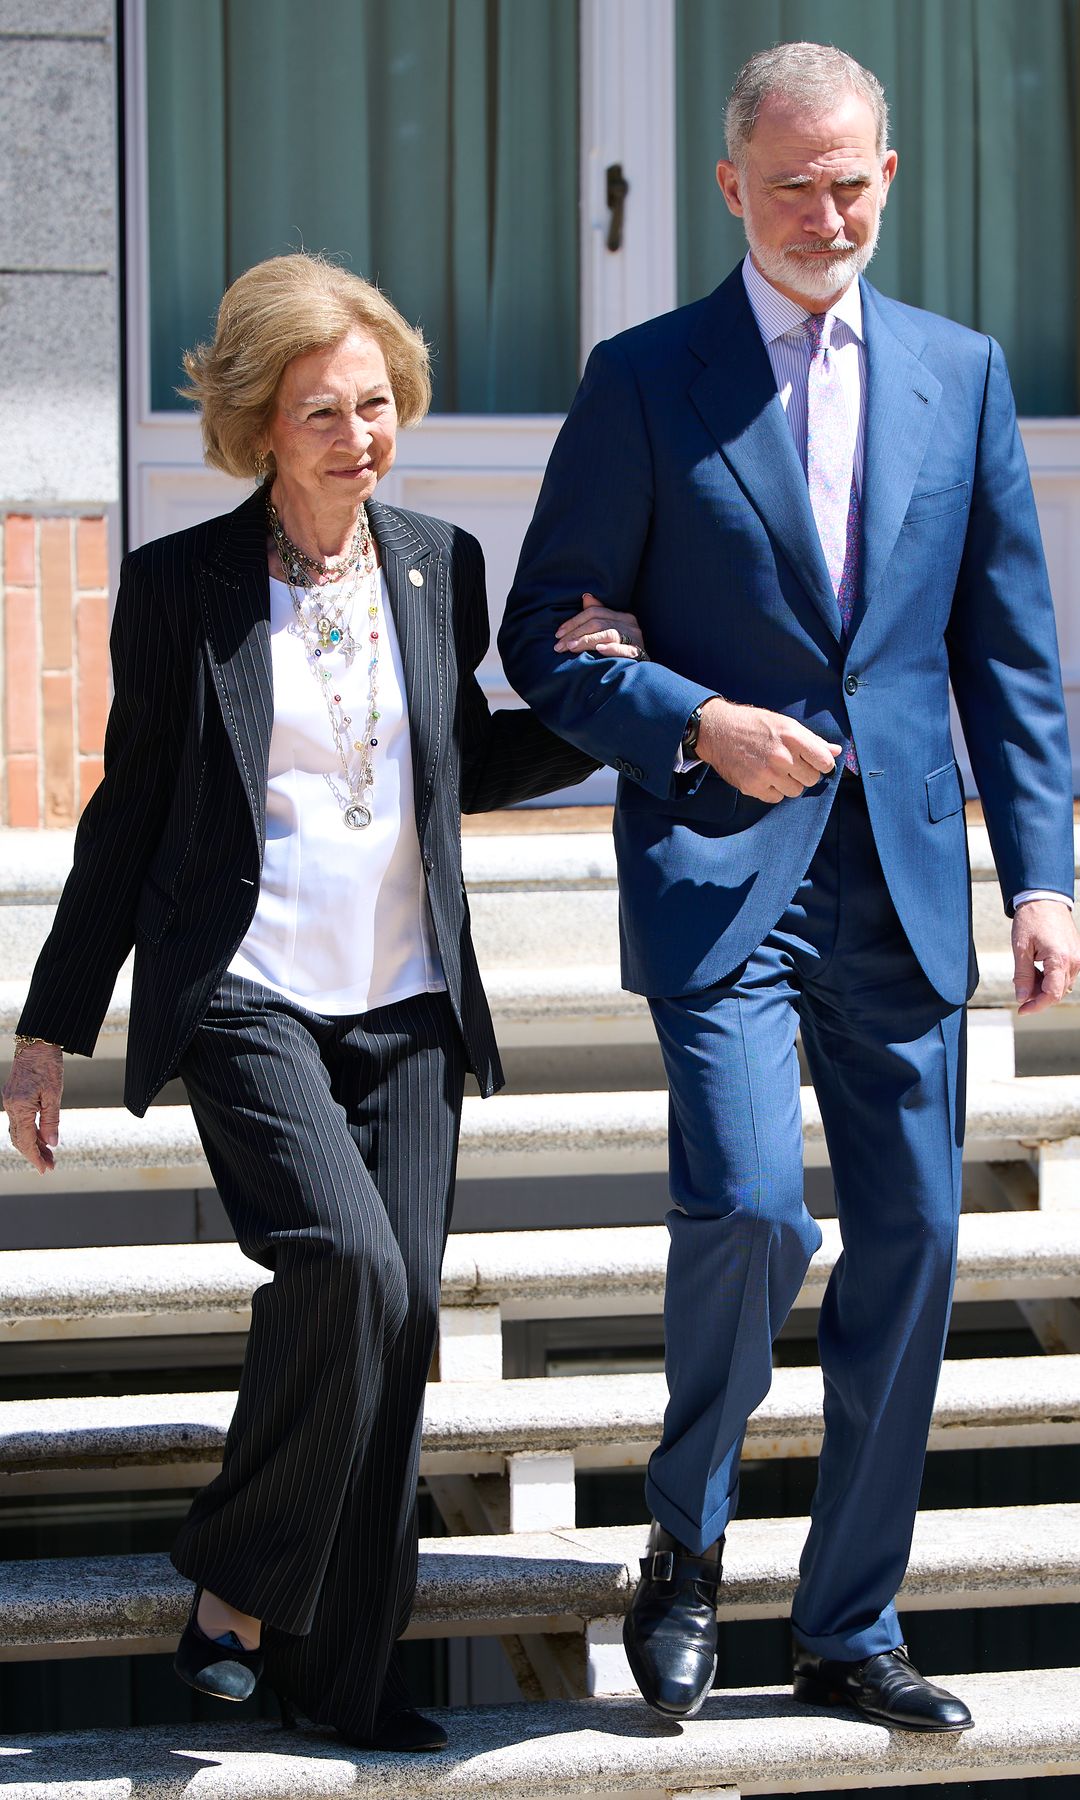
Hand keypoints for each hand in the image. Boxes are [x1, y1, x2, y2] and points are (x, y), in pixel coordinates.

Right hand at [2, 1041, 63, 1174]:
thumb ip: (51, 1121)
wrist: (36, 1043)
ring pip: (18, 1131)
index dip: (36, 1158)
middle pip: (20, 1140)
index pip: (27, 1141)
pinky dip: (29, 1132)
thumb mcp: (54, 1094)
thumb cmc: (48, 1066)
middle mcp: (11, 1107)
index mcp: (20, 1108)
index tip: (45, 1170)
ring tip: (48, 1155)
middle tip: (49, 1166)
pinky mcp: (13, 1096)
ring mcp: (10, 1101)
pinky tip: (41, 1136)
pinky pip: (18, 1121)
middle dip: (34, 1155)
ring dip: (32, 1145)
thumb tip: (51, 1144)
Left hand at [555, 592, 646, 660]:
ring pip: (607, 633)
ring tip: (571, 647)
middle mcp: (630, 624)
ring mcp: (635, 638)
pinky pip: (625, 649)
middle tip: (559, 645)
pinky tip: (599, 649)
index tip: (559, 634)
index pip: (594, 612)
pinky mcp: (638, 653)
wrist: (641, 672)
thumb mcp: (609, 632)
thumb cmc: (622, 651)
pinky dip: (612, 648)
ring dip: (587, 640)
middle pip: (598, 622)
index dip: (574, 621)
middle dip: (575, 633)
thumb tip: (586, 597)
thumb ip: (598, 616)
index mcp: (622, 617)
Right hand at [696, 697, 841, 801]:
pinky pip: (776, 798)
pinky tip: (764, 776)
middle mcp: (782, 757)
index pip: (825, 762)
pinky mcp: (753, 787)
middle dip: (804, 773)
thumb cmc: (753, 724)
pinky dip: (773, 790)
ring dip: (789, 783)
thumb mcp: (785, 724)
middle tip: (790, 763)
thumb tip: (836, 751)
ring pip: (795, 791)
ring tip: (776, 769)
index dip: (822, 763)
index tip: (815, 762)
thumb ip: (812, 740)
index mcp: (793, 737)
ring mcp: (767, 774)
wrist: (717, 730)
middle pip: (811, 779)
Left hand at [1011, 899, 1079, 1014]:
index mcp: (1060, 959)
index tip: (1021, 1010)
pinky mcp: (1076, 955)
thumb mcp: (1020, 948)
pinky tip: (1036, 970)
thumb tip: (1021, 998)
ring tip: (1026, 976)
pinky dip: (1051, 979)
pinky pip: (1065, 975)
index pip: (1051, 994)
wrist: (1045, 899)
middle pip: (1058, 993)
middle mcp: (1074, 961)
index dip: (1036, 1006)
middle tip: (1020, 990)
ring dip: (1044, 988)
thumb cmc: (1031, 920)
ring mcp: (1078, 958)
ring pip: (1062, 985)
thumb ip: (1022, 975)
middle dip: (1038, 997)